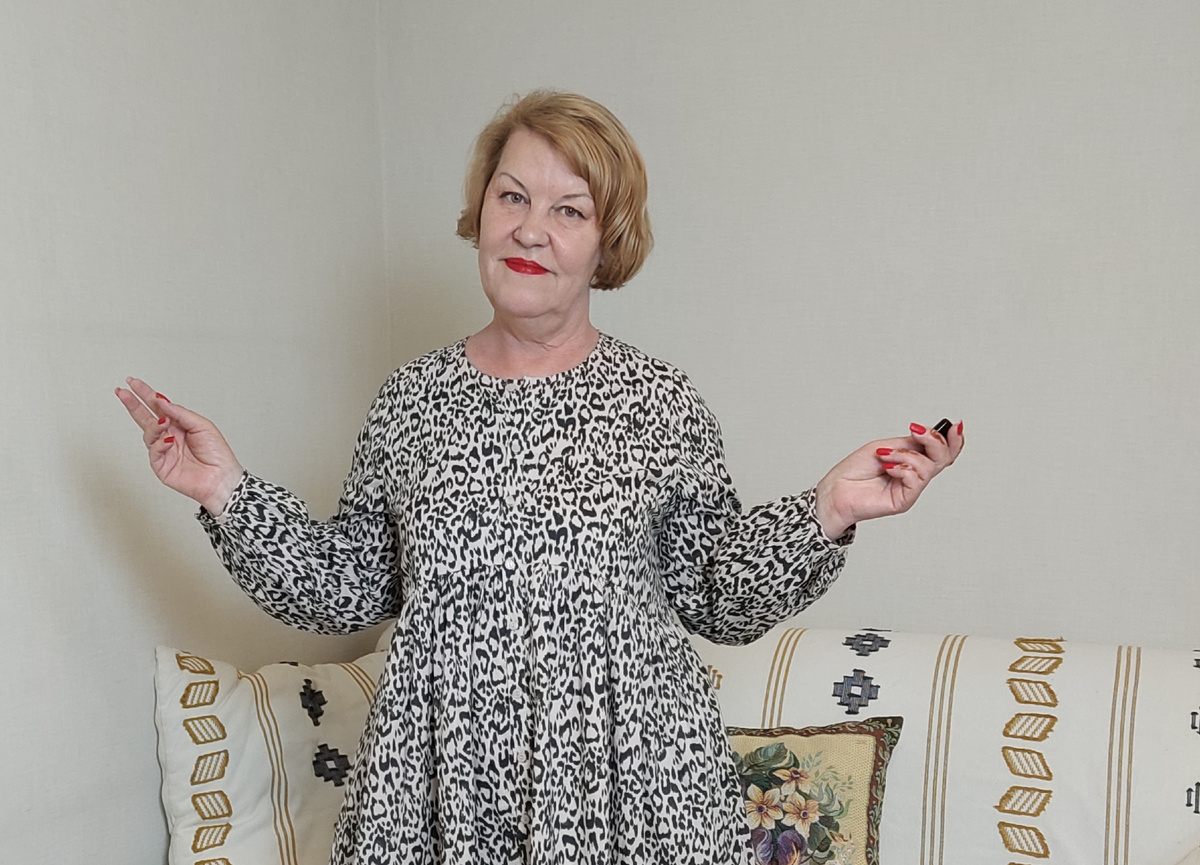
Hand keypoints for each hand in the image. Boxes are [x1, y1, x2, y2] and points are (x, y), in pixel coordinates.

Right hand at [115, 377, 244, 514]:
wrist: (221, 478)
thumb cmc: (217, 454)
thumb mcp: (202, 425)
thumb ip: (181, 413)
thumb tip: (161, 402)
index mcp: (179, 424)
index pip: (158, 407)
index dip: (145, 394)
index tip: (133, 383)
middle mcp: (169, 435)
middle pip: (145, 417)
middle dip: (133, 404)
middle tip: (122, 391)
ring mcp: (164, 451)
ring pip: (149, 433)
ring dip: (154, 425)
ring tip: (163, 422)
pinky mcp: (161, 466)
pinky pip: (154, 451)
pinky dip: (160, 444)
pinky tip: (169, 440)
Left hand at [813, 420, 964, 538]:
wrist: (836, 490)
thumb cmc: (854, 470)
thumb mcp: (885, 446)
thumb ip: (909, 444)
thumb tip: (930, 435)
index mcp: (912, 460)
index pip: (942, 451)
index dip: (953, 439)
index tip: (954, 424)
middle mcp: (915, 475)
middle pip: (944, 457)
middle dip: (935, 440)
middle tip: (917, 431)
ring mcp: (911, 489)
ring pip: (929, 466)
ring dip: (906, 454)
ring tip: (885, 455)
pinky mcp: (904, 501)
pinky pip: (916, 480)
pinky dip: (902, 468)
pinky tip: (887, 468)